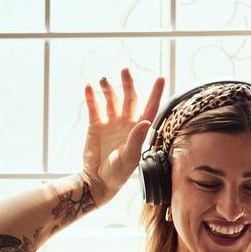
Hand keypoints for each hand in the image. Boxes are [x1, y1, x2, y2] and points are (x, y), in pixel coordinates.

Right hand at [81, 68, 164, 204]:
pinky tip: (89, 87)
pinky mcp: (96, 126)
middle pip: (129, 98)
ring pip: (111, 100)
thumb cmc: (118, 173)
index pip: (150, 107)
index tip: (160, 78)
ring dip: (108, 89)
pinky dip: (92, 97)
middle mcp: (126, 123)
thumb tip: (144, 121)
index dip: (155, 93)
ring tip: (103, 80)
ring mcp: (111, 123)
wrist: (97, 180)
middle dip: (128, 84)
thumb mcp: (129, 158)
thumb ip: (136, 140)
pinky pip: (94, 108)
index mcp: (138, 130)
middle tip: (125, 71)